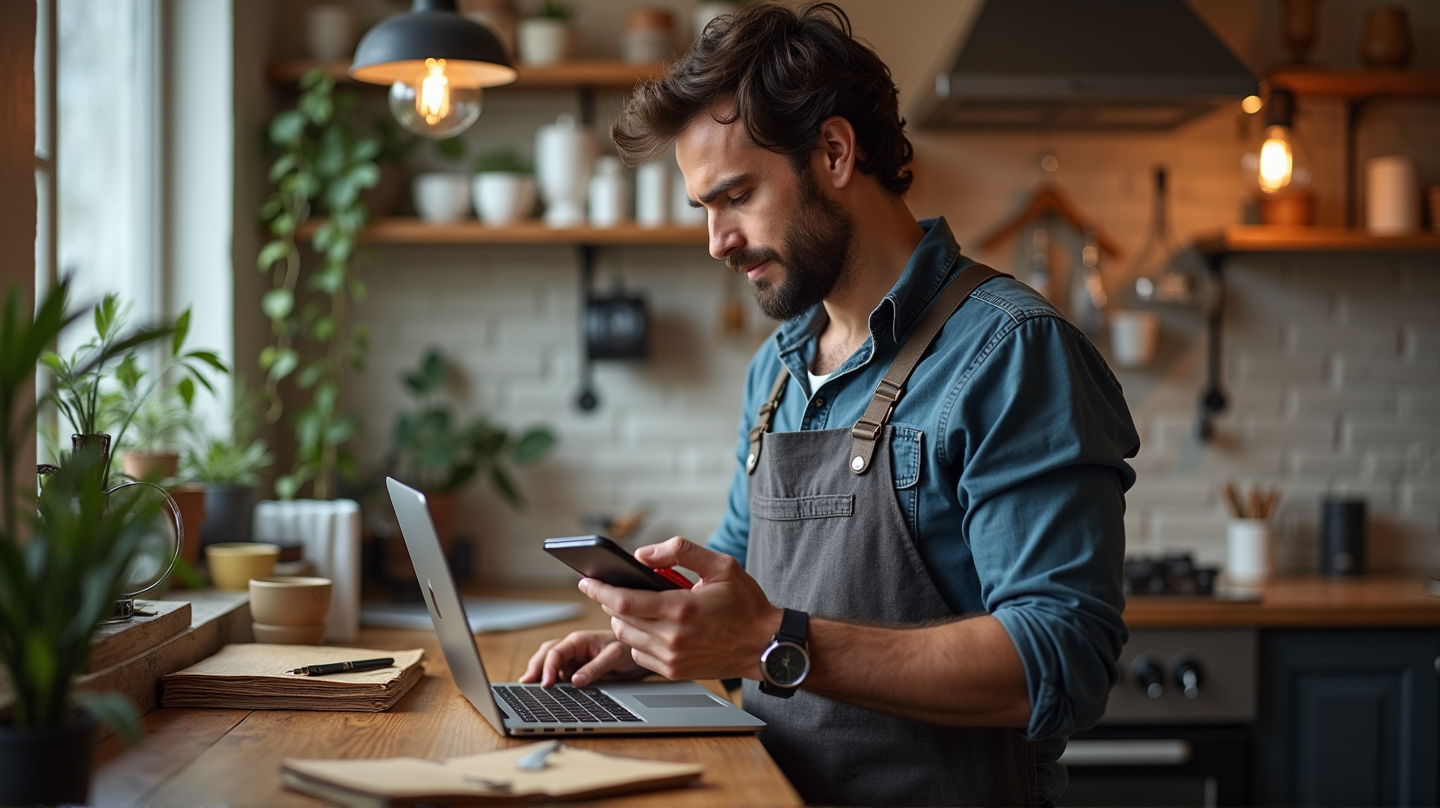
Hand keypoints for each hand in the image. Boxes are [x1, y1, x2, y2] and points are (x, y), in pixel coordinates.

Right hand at [517, 630, 646, 687]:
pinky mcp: (576, 667)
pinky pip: (558, 672)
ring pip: (549, 662)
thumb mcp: (615, 657)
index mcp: (580, 640)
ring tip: (529, 685)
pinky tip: (545, 688)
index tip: (545, 683)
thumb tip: (576, 680)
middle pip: (547, 654)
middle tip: (526, 683)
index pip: (556, 651)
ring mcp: (573, 657)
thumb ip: (596, 667)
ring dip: (539, 672)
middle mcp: (574, 647)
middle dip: (535, 667)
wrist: (640, 655)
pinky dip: (549, 678)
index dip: (547, 667)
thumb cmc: (629, 650)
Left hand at [580, 537, 780, 680]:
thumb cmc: (746, 604)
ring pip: (626, 638)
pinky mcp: (674, 671)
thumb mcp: (721, 565)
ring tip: (632, 606)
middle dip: (609, 602)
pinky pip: (639, 655)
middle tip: (608, 589)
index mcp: (681, 608)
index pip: (624, 601)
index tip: (586, 581)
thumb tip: (642, 554)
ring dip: (622, 620)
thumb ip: (680, 551)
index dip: (599, 590)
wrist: (765, 645)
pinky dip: (637, 639)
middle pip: (620, 619)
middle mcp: (672, 637)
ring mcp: (672, 658)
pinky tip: (650, 626)